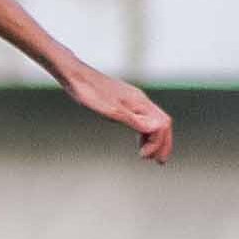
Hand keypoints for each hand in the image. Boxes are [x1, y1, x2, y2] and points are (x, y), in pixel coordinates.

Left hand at [59, 65, 174, 163]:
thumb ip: (132, 119)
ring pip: (153, 121)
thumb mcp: (109, 110)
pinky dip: (145, 132)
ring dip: (154, 139)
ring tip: (149, 156)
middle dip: (163, 143)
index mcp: (140, 103)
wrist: (75, 76)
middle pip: (162, 123)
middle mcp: (140, 101)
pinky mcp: (124, 102)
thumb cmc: (89, 92)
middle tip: (160, 162)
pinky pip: (143, 119)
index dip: (157, 142)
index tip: (143, 156)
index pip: (162, 124)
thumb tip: (155, 130)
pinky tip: (139, 141)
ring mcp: (133, 101)